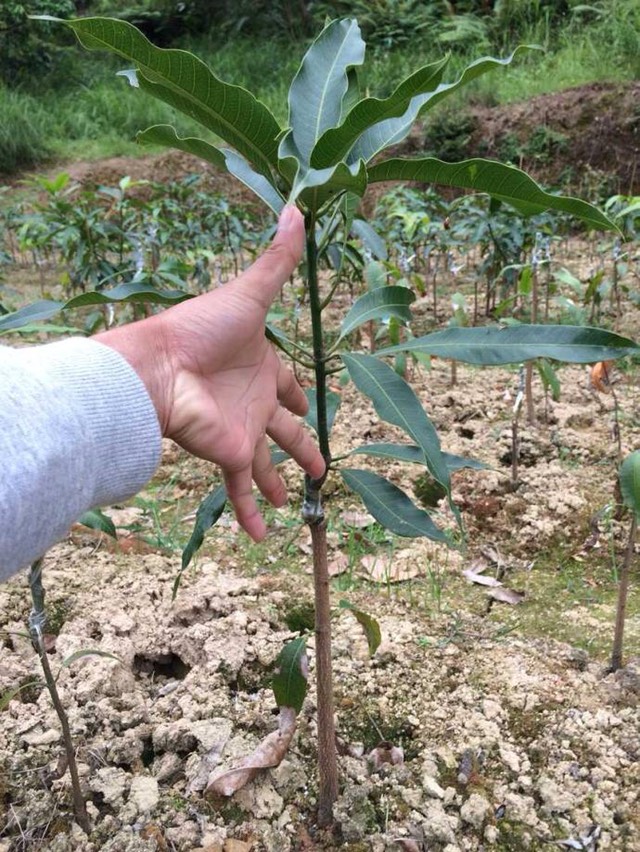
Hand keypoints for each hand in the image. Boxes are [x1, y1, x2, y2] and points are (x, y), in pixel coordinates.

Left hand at [97, 205, 324, 540]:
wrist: (159, 365)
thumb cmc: (202, 327)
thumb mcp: (250, 293)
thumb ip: (277, 258)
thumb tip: (297, 205)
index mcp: (262, 366)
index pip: (287, 384)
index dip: (299, 393)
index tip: (309, 403)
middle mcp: (253, 402)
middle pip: (285, 430)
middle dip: (303, 447)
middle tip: (320, 468)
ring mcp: (241, 431)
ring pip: (266, 465)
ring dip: (279, 484)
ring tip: (296, 503)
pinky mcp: (228, 453)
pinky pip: (242, 489)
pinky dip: (250, 514)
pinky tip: (261, 536)